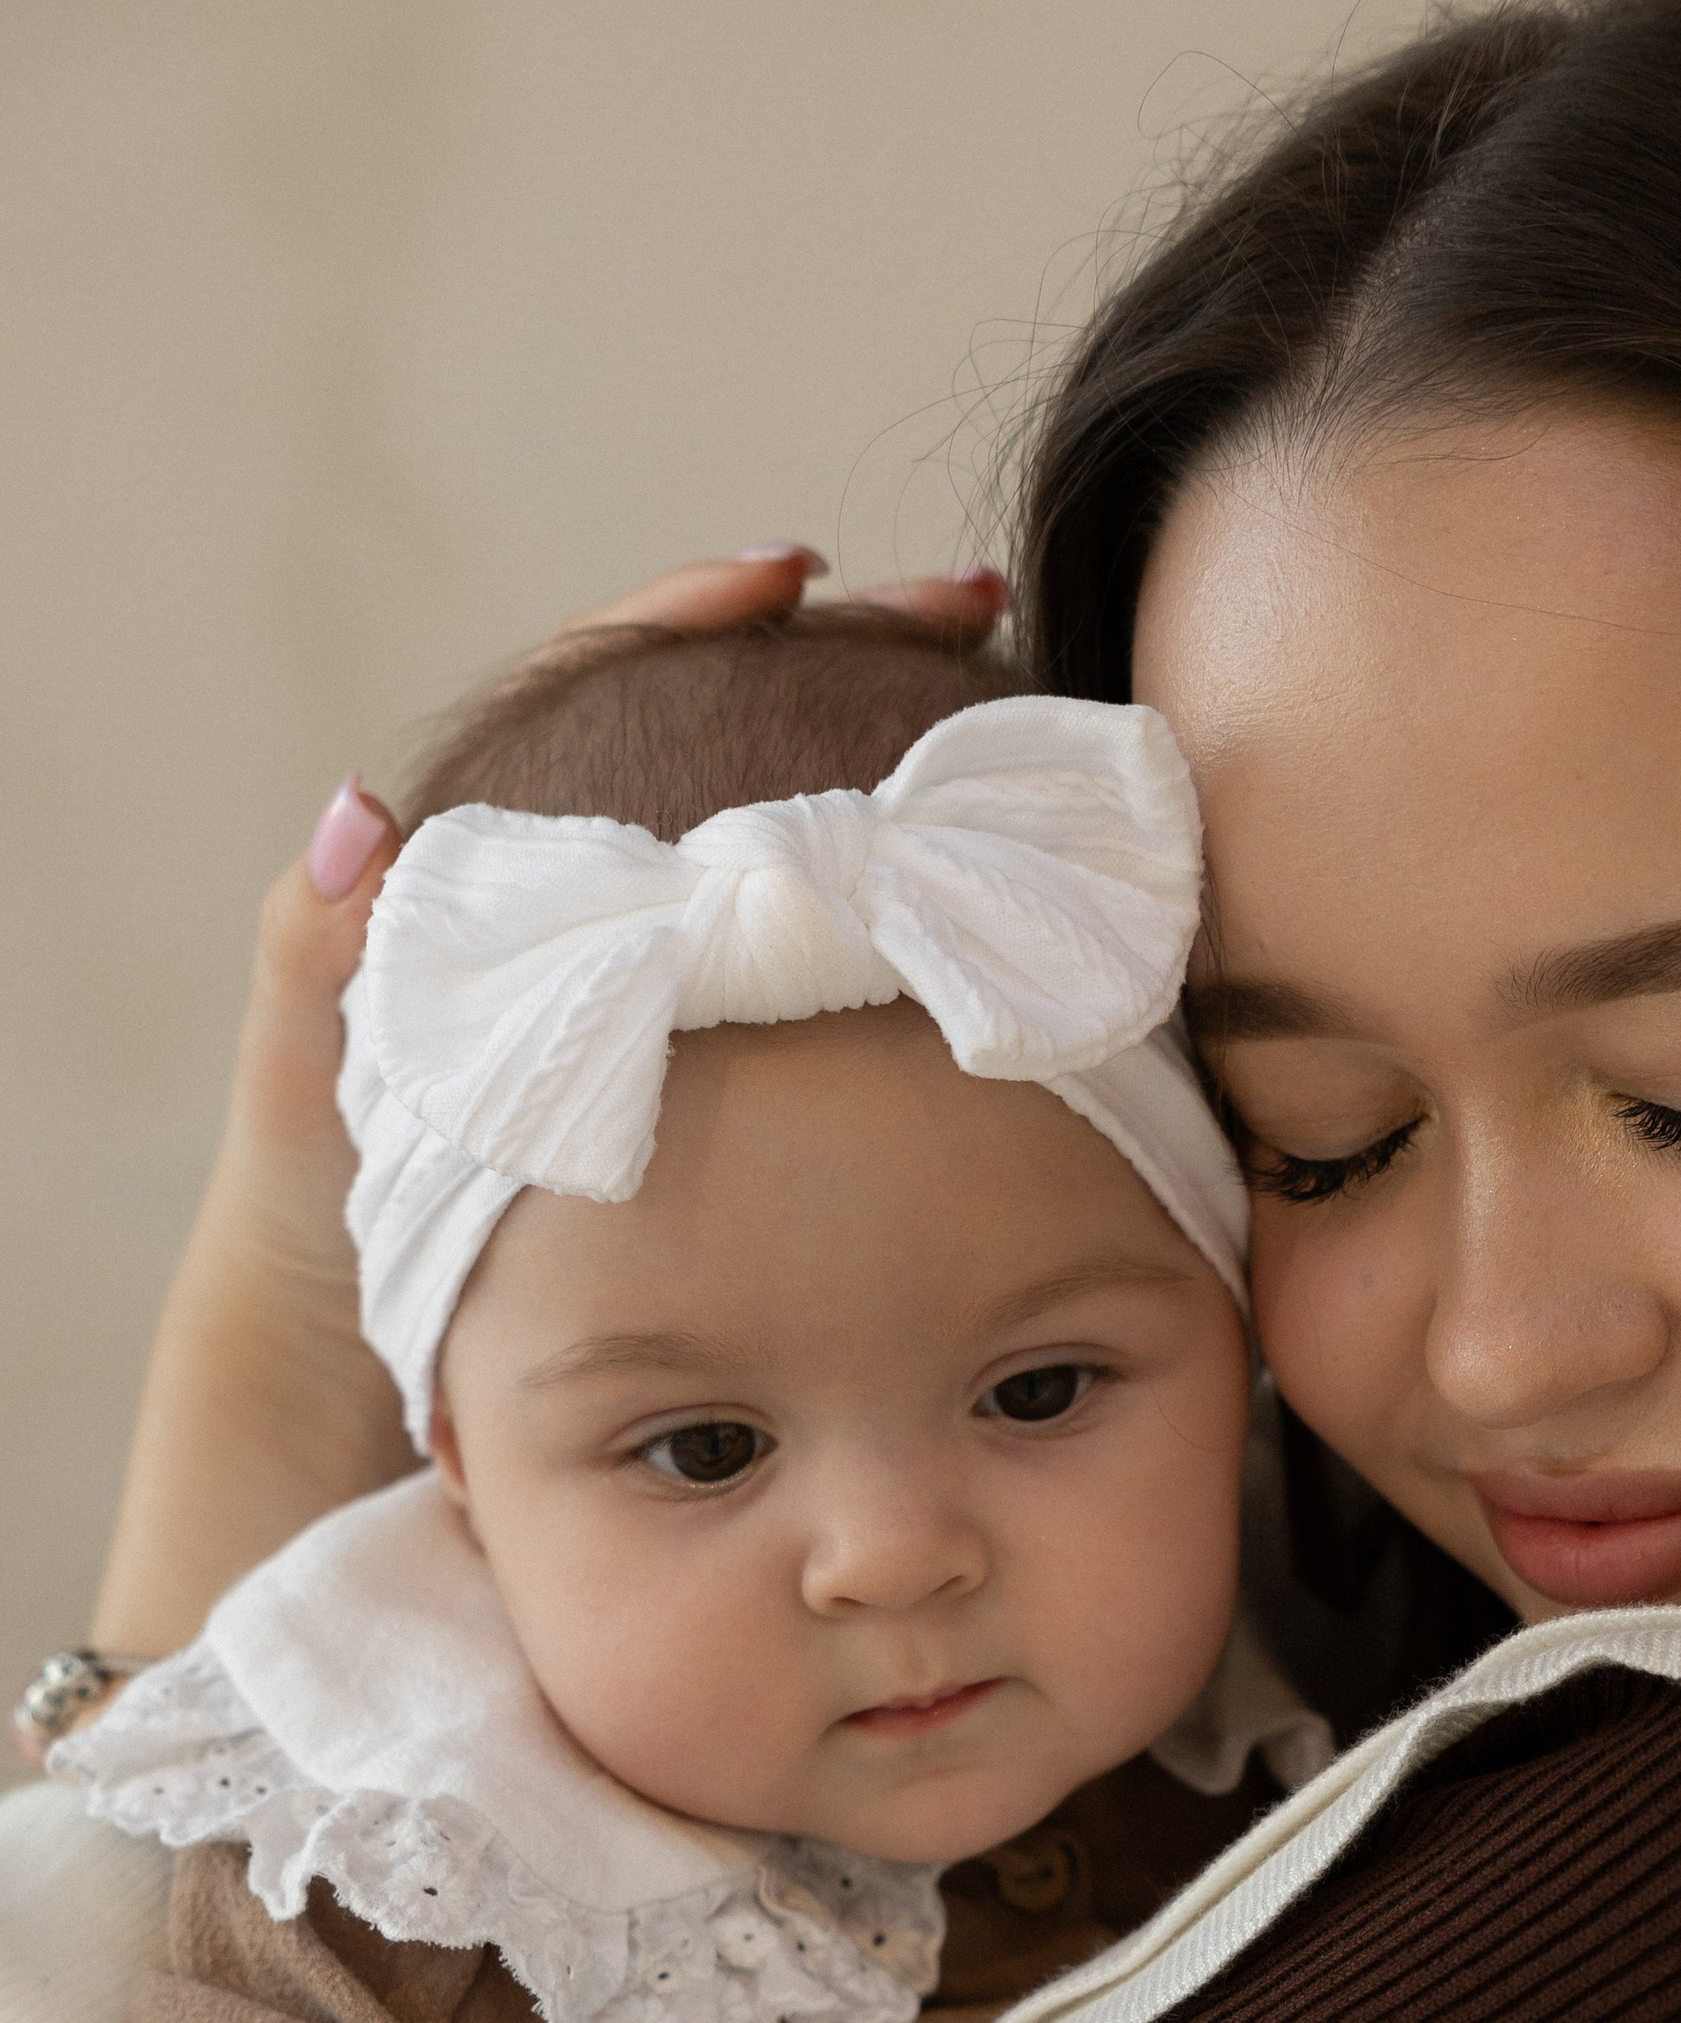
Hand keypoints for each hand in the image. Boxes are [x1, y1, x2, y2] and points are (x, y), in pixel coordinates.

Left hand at [89, 553, 1009, 1656]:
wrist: (373, 1445)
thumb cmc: (327, 1285)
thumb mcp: (315, 1125)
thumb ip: (324, 974)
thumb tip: (365, 811)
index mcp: (498, 903)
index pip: (601, 702)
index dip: (692, 622)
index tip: (790, 577)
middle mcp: (606, 937)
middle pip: (743, 749)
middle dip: (855, 669)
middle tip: (973, 620)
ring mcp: (688, 1020)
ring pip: (815, 858)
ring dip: (921, 790)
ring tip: (1023, 729)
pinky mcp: (754, 1109)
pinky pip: (852, 990)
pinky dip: (935, 935)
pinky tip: (1024, 921)